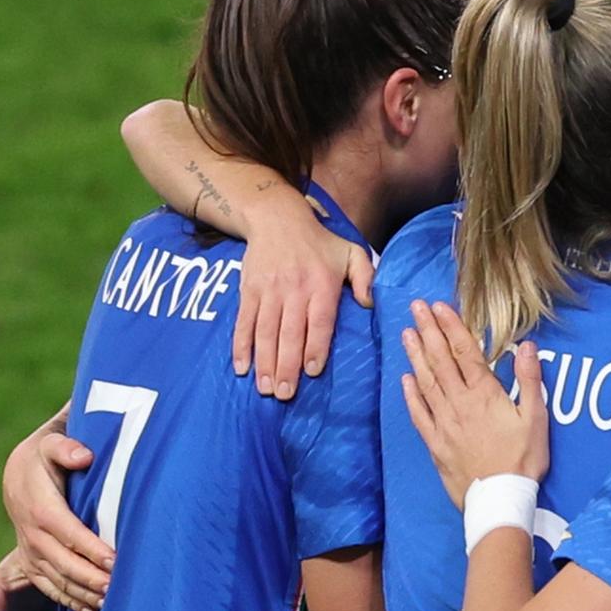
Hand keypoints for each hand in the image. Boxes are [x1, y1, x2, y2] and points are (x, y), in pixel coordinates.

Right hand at [3, 410, 111, 610]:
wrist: (19, 475)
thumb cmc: (45, 457)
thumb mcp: (50, 443)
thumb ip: (65, 447)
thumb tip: (84, 456)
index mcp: (39, 507)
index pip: (67, 532)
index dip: (91, 548)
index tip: (116, 560)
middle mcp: (32, 534)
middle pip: (63, 562)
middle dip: (91, 578)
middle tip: (119, 588)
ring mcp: (30, 553)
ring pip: (58, 580)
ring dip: (84, 594)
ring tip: (112, 603)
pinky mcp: (32, 565)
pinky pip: (51, 589)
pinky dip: (72, 601)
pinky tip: (94, 610)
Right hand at [236, 202, 375, 401]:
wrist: (277, 216)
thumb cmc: (320, 242)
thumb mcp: (351, 252)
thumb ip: (366, 277)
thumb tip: (370, 305)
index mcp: (321, 284)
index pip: (319, 321)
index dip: (315, 347)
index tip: (312, 371)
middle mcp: (294, 289)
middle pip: (289, 333)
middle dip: (286, 365)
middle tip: (285, 393)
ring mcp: (269, 291)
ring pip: (265, 331)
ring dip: (264, 361)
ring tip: (265, 388)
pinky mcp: (248, 290)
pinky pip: (244, 321)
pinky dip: (241, 345)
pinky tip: (241, 367)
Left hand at [398, 303, 546, 502]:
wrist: (499, 498)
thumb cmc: (523, 460)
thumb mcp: (536, 419)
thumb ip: (530, 381)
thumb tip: (527, 346)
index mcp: (484, 394)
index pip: (465, 352)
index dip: (451, 327)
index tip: (439, 307)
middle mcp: (459, 403)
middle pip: (441, 361)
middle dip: (428, 331)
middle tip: (415, 308)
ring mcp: (443, 422)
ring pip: (426, 381)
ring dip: (416, 355)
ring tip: (406, 333)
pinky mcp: (435, 442)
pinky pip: (418, 413)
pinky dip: (411, 394)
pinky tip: (406, 379)